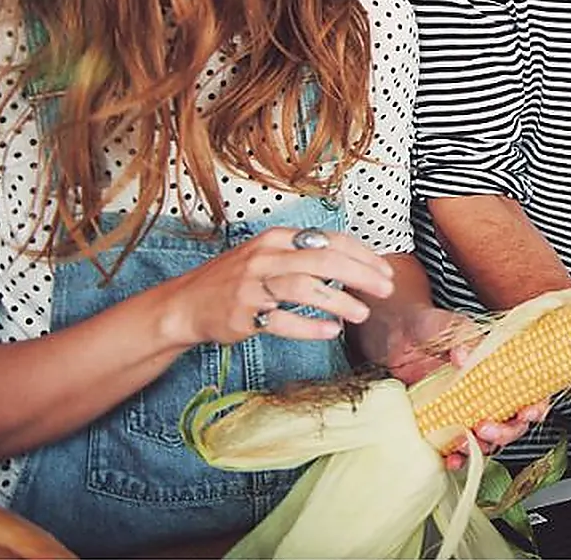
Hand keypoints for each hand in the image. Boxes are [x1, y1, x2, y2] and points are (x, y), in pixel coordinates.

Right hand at [152, 226, 395, 347]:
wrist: (184, 304)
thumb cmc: (236, 280)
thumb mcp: (269, 256)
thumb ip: (305, 256)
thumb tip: (355, 263)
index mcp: (277, 238)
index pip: (330, 240)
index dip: (363, 255)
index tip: (385, 271)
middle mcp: (265, 257)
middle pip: (323, 260)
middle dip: (361, 274)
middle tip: (385, 289)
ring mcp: (252, 285)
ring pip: (304, 287)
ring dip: (339, 301)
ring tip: (362, 314)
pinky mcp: (242, 314)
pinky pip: (281, 321)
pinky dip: (309, 327)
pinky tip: (331, 332)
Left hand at [384, 305, 548, 469]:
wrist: (397, 332)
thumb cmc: (432, 325)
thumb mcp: (451, 326)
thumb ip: (462, 340)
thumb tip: (464, 358)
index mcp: (500, 369)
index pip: (529, 393)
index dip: (535, 407)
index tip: (526, 412)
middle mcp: (488, 393)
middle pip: (511, 423)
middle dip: (504, 432)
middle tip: (485, 427)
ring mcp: (466, 410)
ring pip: (487, 439)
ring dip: (481, 447)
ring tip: (465, 442)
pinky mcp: (442, 421)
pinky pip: (455, 446)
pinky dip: (456, 457)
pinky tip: (451, 458)